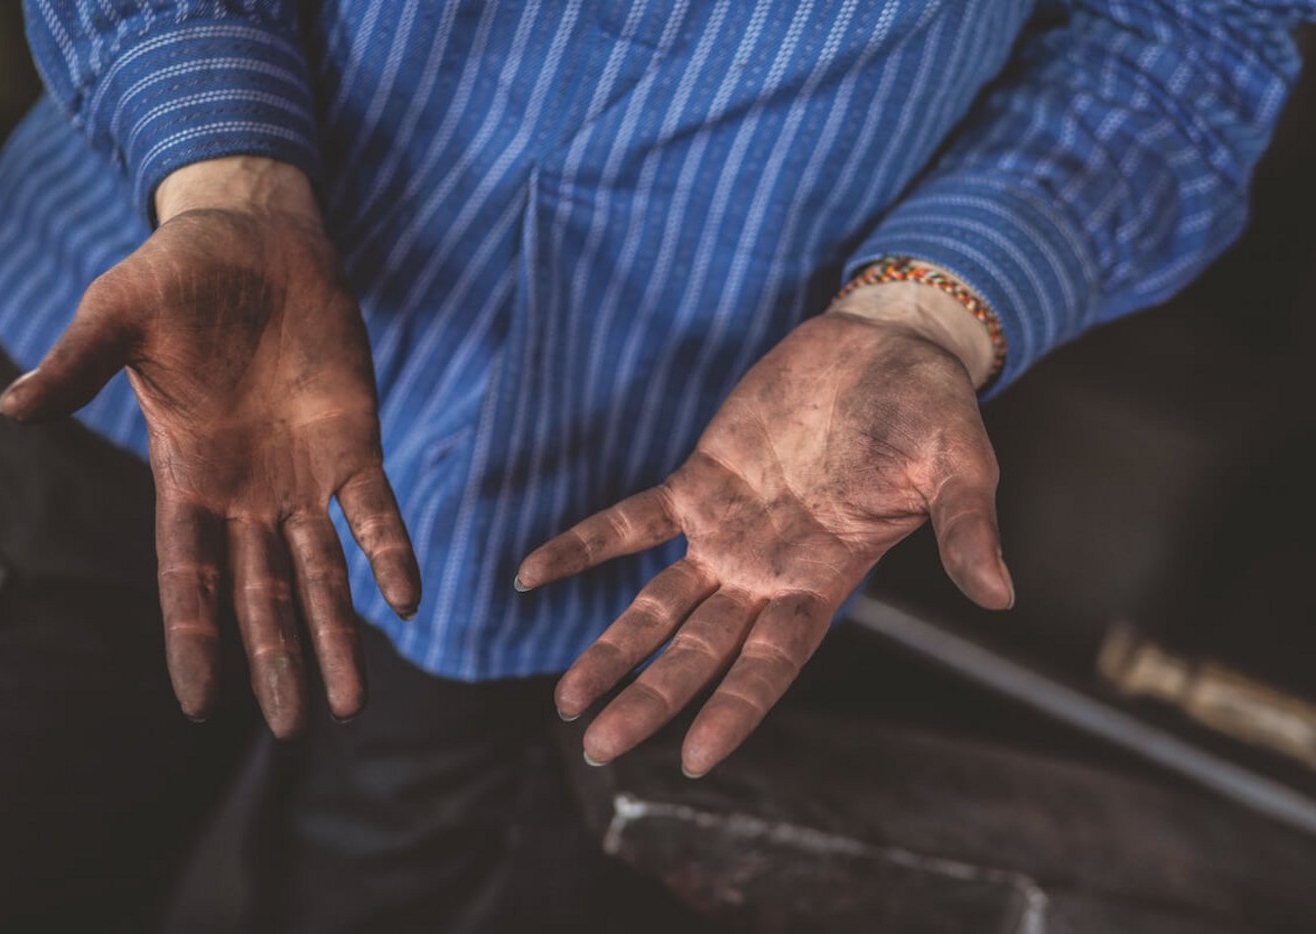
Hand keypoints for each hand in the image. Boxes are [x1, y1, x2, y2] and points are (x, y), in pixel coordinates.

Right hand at [0, 157, 419, 737]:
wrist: (254, 238)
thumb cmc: (176, 276)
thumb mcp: (118, 317)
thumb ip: (78, 367)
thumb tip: (12, 409)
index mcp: (185, 476)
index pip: (184, 576)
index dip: (192, 637)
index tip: (198, 704)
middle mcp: (246, 492)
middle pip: (260, 593)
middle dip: (276, 657)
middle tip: (293, 726)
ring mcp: (302, 473)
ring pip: (322, 572)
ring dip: (339, 633)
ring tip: (351, 702)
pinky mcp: (352, 440)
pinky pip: (374, 509)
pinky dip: (389, 551)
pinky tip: (407, 598)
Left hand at [516, 282, 1011, 775]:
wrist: (885, 346)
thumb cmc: (930, 410)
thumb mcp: (962, 468)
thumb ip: (968, 530)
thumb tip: (1001, 596)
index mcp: (824, 579)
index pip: (772, 663)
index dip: (734, 710)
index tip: (692, 758)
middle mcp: (767, 569)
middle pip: (699, 651)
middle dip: (651, 698)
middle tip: (599, 744)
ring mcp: (727, 529)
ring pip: (659, 604)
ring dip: (612, 647)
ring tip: (565, 700)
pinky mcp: (700, 479)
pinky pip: (632, 521)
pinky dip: (586, 546)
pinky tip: (533, 573)